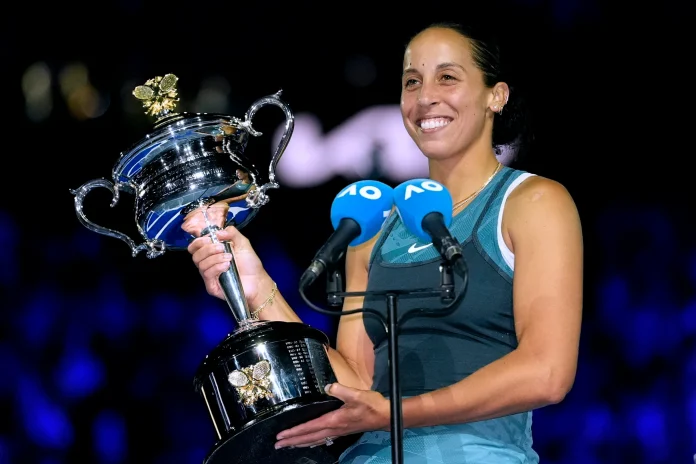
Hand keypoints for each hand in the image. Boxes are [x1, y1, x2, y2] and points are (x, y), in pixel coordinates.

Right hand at [185, 218, 268, 306]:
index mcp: (212, 253)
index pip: (195, 247)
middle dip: (208, 249)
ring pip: (201, 264)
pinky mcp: (211, 286)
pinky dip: (217, 267)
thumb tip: (218, 232)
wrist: (257, 280)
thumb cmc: (250, 263)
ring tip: (229, 258)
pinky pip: (207, 274)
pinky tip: (227, 266)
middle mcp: (208, 264)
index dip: (199, 241)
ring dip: (215, 258)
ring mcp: (209, 275)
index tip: (210, 238)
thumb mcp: (242, 243)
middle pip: (195, 255)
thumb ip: (232, 233)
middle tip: (221, 247)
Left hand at [274, 383, 389, 448]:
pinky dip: (312, 442)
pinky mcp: (342, 431)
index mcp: (334, 420)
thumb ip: (341, 390)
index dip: (294, 432)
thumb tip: (327, 387)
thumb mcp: (356, 394)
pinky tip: (309, 443)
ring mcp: (338, 432)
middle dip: (292, 441)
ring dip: (300, 443)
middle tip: (277, 444)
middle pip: (309, 437)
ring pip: (315, 440)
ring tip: (288, 445)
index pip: (309, 427)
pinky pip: (322, 439)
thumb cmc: (371, 405)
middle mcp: (333, 429)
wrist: (385, 416)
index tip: (281, 435)